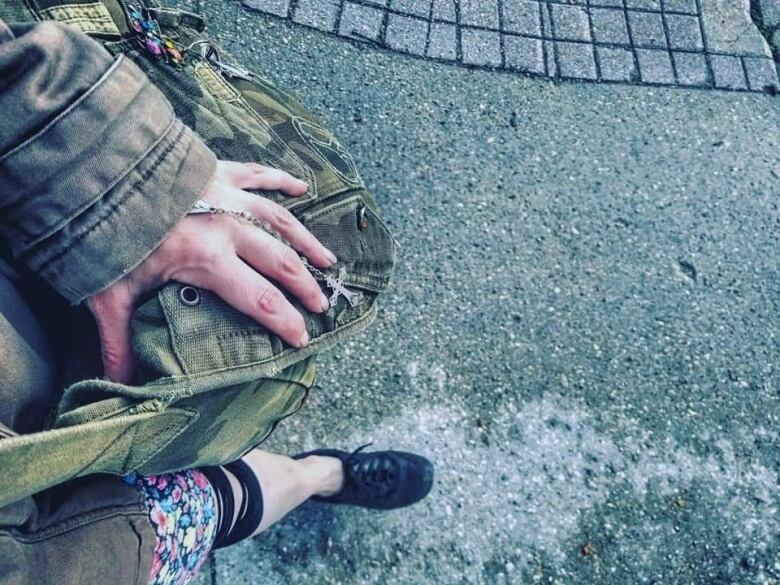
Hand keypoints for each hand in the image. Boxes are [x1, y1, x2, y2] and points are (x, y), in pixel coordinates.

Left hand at [87, 161, 335, 383]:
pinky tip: (302, 186)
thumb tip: (119, 386)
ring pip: (282, 221)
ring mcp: (227, 195)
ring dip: (307, 243)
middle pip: (281, 262)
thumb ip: (119, 340)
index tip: (301, 339)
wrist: (95, 170)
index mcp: (208, 259)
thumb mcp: (107, 294)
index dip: (285, 323)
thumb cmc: (101, 233)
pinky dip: (282, 181)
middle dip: (305, 288)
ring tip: (329, 261)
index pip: (261, 300)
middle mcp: (228, 228)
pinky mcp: (218, 170)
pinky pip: (259, 174)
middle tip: (322, 306)